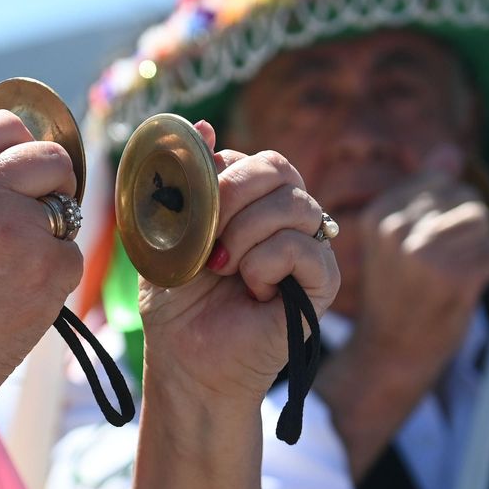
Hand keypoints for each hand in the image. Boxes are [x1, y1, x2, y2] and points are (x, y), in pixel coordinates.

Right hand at [0, 110, 81, 398]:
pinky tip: (18, 298)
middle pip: (48, 155)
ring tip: (11, 267)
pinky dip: (54, 275)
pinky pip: (72, 253)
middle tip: (35, 217)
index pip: (0, 125)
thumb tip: (21, 148)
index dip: (17, 146)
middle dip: (51, 182)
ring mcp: (17, 226)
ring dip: (52, 230)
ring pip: (67, 204)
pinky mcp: (51, 264)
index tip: (20, 172)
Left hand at [138, 122, 339, 406]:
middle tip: (205, 238)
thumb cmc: (177, 303)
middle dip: (232, 195)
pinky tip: (252, 291)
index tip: (186, 211)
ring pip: (294, 205)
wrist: (186, 363)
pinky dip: (266, 264)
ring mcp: (307, 247)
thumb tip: (202, 126)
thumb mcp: (166, 233)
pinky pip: (305, 246)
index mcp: (251, 202)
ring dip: (245, 235)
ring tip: (223, 270)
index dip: (216, 176)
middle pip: (278, 168)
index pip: (249, 158)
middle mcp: (285, 218)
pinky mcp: (322, 283)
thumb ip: (183, 182)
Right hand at [347, 142, 488, 387]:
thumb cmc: (400, 293)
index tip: (423, 249)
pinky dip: (487, 271)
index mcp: (381, 215)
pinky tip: (461, 289)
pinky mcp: (453, 276)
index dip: (445, 213)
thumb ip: (425, 193)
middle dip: (466, 229)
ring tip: (453, 273)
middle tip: (440, 266)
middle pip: (465, 198)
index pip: (441, 182)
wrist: (391, 352)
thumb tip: (450, 150)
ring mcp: (424, 253)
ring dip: (478, 248)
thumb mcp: (398, 238)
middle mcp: (398, 230)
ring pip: (482, 222)